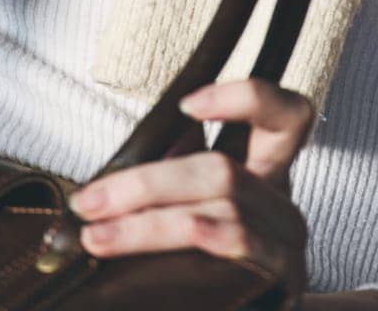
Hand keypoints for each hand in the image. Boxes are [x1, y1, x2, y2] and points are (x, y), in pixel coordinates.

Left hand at [67, 77, 316, 305]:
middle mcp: (284, 203)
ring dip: (148, 224)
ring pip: (219, 211)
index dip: (242, 98)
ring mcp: (288, 244)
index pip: (286, 114)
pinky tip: (171, 246)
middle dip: (145, 183)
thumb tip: (129, 160)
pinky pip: (240, 247)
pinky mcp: (285, 280)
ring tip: (97, 237)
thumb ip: (180, 175)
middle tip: (89, 202)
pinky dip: (204, 240)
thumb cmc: (215, 266)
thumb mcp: (202, 211)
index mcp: (269, 172)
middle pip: (221, 171)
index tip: (184, 106)